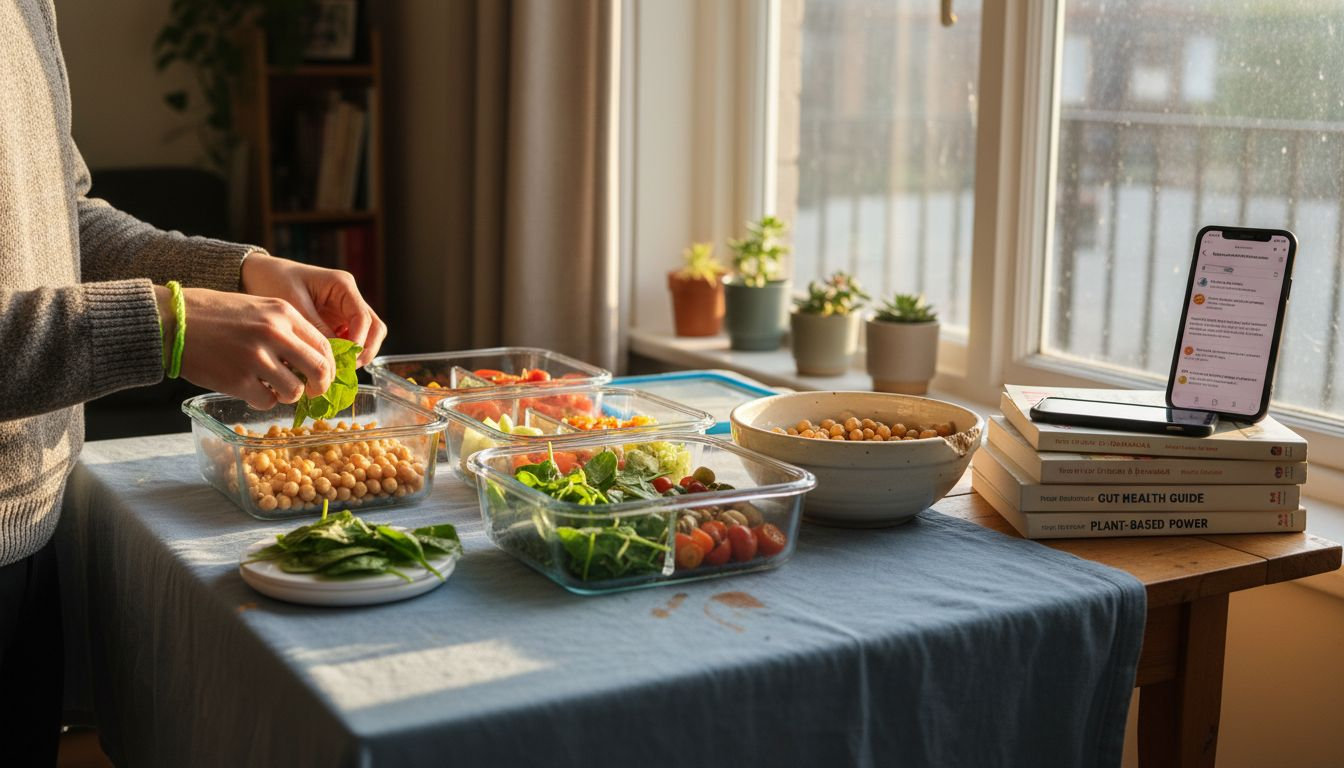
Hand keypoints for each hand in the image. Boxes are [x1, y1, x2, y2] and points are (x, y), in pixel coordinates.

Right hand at [157, 286, 335, 409]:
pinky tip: (253, 392)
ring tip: (274, 388)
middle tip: (311, 392)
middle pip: (319, 371)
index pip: (324, 345)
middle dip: (319, 387)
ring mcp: (256, 358)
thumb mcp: (257, 306)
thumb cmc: (212, 313)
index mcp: (283, 313)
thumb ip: (285, 328)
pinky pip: (266, 401)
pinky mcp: (237, 380)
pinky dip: (264, 402)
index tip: (323, 376)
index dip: (329, 366)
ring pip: (295, 391)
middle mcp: (274, 334)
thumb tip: (310, 359)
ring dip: (288, 396)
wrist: (170, 320)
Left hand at [240, 252, 386, 365]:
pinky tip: (327, 364)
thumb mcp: (294, 304)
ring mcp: (345, 311)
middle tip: (346, 368)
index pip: (364, 318)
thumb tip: (334, 357)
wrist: (258, 274)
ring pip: (366, 337)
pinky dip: (343, 354)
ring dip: (356, 355)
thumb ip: (317, 328)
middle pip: (375, 329)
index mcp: (343, 286)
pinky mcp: (336, 323)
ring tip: (335, 368)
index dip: (359, 342)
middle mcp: (349, 298)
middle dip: (364, 351)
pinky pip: (349, 341)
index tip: (344, 359)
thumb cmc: (274, 281)